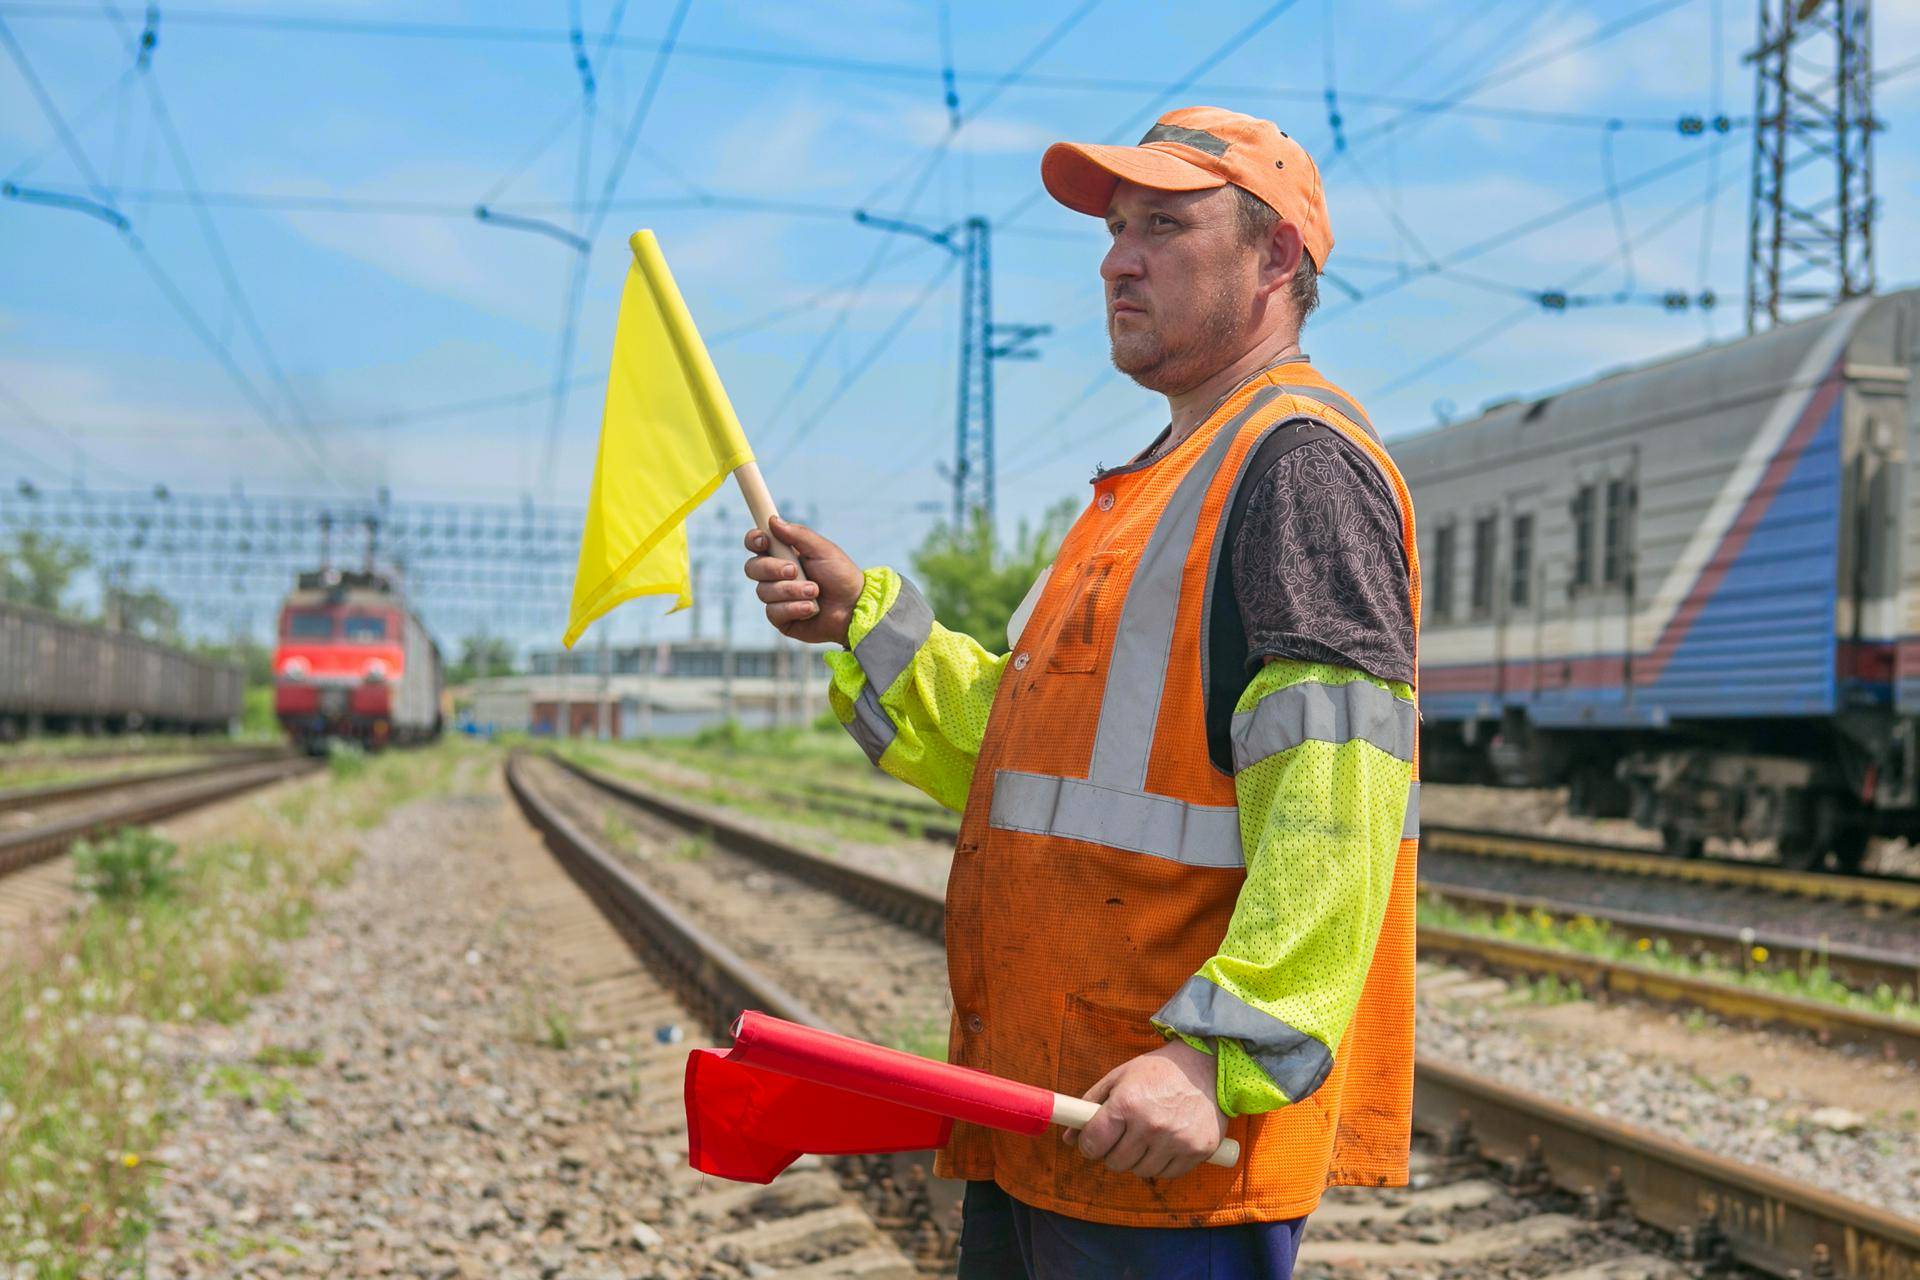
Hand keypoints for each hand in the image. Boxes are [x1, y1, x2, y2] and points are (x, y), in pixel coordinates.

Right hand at [742, 516, 863, 646]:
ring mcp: (777, 598)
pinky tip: (811, 608)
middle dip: (772, 569)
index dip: (754, 540)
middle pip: (752, 568)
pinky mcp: (781, 619)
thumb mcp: (823, 550)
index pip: (757, 544)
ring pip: (764, 591)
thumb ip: (799, 535)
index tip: (764, 541)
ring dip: (791, 590)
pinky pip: (773, 612)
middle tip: (794, 570)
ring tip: (815, 592)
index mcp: (784, 555)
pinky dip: (794, 608)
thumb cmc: (842, 576)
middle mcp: (776, 576)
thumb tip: (773, 521)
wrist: (855, 607)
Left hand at [1066, 1040, 1226, 1179]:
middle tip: (1122, 1137)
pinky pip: (1167, 1174)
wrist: (1207, 1067)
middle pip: (1115, 1162)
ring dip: (1137, 1159)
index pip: (1093, 1143)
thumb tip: (1069, 1138)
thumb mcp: (1119, 1077)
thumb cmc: (1159, 1071)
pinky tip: (1165, 1144)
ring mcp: (1176, 1140)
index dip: (1088, 1145)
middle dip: (1112, 1152)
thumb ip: (1090, 1106)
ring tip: (1146, 1137)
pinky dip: (1162, 1164)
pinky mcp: (1198, 1151)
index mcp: (1127, 1103)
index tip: (1093, 1142)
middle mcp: (1151, 1125)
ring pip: (1140, 1171)